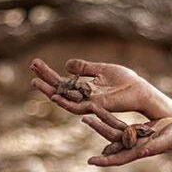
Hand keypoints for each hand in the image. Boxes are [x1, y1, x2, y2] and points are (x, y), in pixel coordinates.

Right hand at [29, 58, 169, 119]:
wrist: (140, 90)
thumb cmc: (125, 81)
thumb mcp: (101, 70)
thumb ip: (84, 68)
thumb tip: (66, 65)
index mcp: (84, 88)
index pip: (62, 81)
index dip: (49, 73)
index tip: (35, 63)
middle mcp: (83, 97)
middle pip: (59, 89)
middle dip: (45, 79)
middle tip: (31, 67)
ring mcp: (88, 104)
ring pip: (64, 99)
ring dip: (49, 91)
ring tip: (35, 81)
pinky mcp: (96, 107)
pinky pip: (77, 106)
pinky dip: (65, 101)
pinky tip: (54, 95)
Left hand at [81, 115, 171, 165]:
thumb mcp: (167, 141)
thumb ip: (155, 147)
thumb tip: (143, 152)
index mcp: (140, 152)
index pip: (119, 158)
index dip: (104, 160)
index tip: (90, 161)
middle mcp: (134, 146)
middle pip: (112, 140)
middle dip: (98, 131)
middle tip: (84, 120)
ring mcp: (135, 138)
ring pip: (113, 130)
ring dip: (100, 123)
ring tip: (86, 115)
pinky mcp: (138, 129)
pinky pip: (120, 124)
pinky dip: (109, 118)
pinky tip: (99, 112)